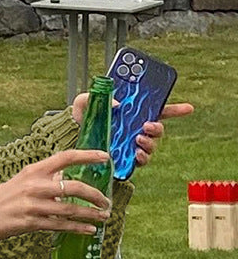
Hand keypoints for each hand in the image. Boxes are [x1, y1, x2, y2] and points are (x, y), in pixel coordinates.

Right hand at [0, 148, 111, 243]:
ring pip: (70, 209)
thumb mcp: (21, 181)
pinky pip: (60, 226)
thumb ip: (43, 179)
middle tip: (106, 201)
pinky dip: (77, 228)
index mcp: (33, 171)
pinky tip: (89, 230)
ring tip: (103, 217)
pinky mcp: (29, 223)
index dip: (88, 155)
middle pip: (73, 187)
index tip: (104, 157)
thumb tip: (64, 178)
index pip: (66, 157)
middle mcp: (34, 185)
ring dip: (90, 214)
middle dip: (95, 195)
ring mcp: (32, 205)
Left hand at [72, 93, 193, 167]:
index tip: (188, 108)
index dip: (176, 110)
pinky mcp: (124, 160)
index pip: (159, 111)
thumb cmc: (80, 119)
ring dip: (149, 143)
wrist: (69, 140)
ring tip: (138, 139)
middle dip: (157, 128)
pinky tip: (135, 153)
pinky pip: (140, 161)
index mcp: (132, 115)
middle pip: (158, 130)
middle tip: (146, 125)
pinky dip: (141, 157)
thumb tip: (116, 105)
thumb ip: (94, 97)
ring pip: (151, 146)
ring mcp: (130, 146)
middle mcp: (135, 130)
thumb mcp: (83, 103)